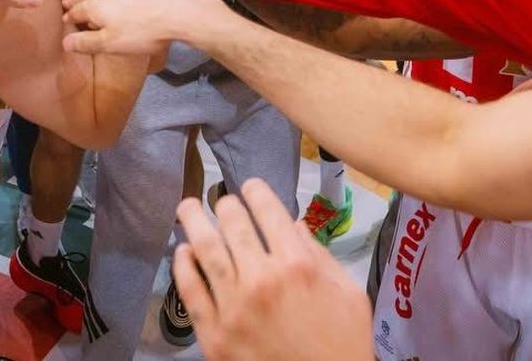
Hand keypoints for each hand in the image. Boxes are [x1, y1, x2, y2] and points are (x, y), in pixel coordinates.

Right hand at [62, 0, 223, 55]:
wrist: (177, 13)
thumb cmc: (141, 32)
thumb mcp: (109, 44)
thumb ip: (86, 43)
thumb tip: (65, 42)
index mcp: (96, 6)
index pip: (76, 10)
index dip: (68, 16)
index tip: (63, 20)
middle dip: (76, 0)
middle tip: (67, 2)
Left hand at [173, 179, 372, 360]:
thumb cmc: (343, 344)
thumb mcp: (349, 293)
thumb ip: (321, 255)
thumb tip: (294, 225)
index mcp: (298, 265)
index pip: (268, 211)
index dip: (256, 191)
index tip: (250, 187)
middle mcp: (262, 279)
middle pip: (233, 224)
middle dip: (226, 205)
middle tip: (223, 201)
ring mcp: (234, 307)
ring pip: (205, 249)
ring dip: (193, 221)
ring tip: (187, 207)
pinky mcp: (214, 334)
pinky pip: (191, 291)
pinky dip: (183, 267)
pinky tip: (183, 252)